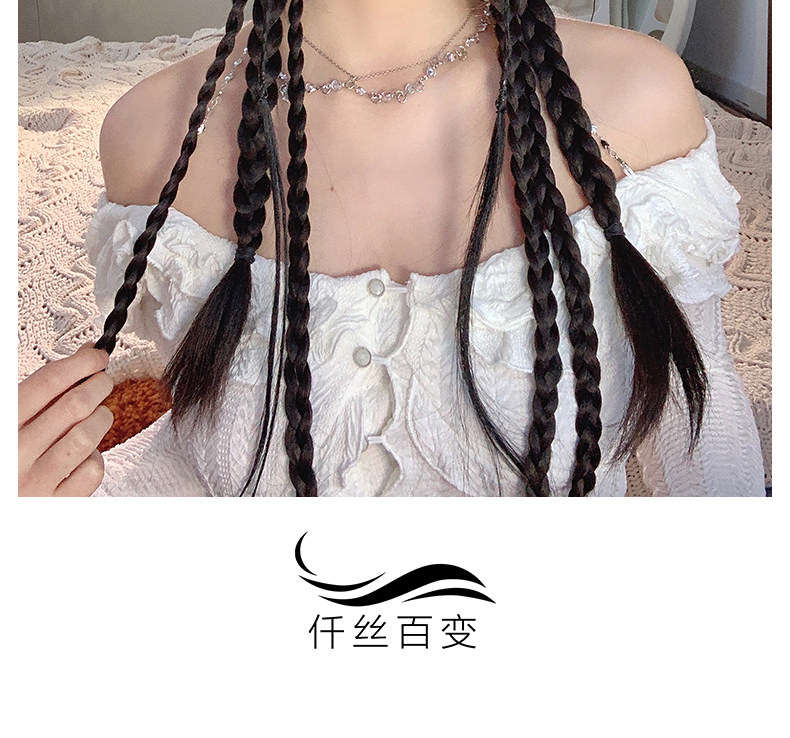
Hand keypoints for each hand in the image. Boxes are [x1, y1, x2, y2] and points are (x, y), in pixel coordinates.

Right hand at [18, 344, 113, 496]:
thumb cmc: (9, 456)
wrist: (5, 501)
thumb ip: (39, 393)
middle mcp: (16, 451)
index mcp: (3, 423)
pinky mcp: (57, 502)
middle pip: (74, 405)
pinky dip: (95, 457)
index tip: (97, 357)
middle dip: (98, 386)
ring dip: (101, 418)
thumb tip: (83, 358)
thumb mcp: (12, 420)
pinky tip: (86, 453)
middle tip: (102, 382)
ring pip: (87, 435)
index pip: (48, 381)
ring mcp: (37, 479)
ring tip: (99, 414)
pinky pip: (91, 470)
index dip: (80, 363)